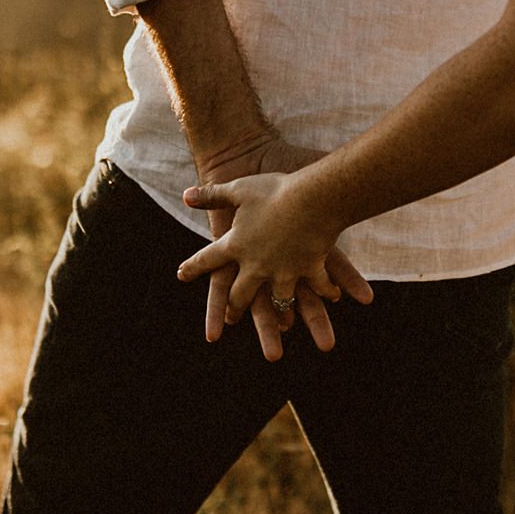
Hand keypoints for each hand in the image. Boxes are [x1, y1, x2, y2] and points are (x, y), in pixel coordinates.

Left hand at [196, 132, 330, 358]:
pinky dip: (326, 290)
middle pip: (240, 295)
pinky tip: (332, 296)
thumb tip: (186, 195)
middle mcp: (256, 265)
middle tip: (232, 318)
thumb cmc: (273, 190)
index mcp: (235, 245)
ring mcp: (283, 272)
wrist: (310, 197)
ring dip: (280, 314)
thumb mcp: (238, 189)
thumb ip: (212, 195)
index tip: (182, 275)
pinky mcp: (309, 269)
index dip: (194, 267)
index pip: (207, 259)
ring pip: (278, 302)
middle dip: (234, 309)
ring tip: (283, 324)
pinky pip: (318, 286)